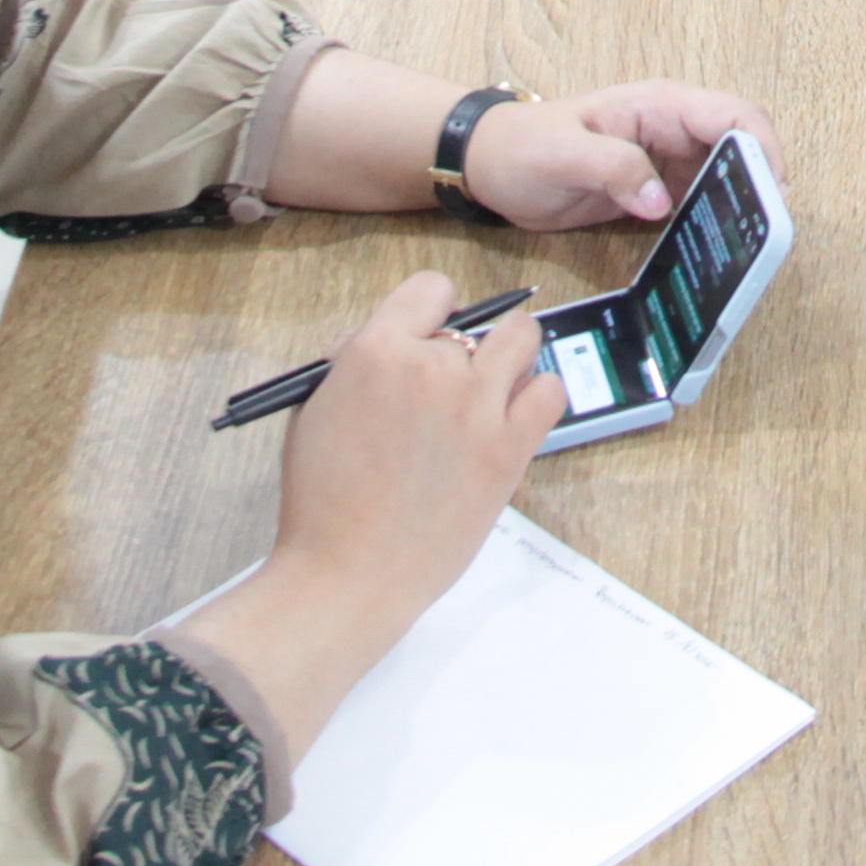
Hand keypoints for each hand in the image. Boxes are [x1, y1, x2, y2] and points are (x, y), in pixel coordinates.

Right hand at [184, 270, 557, 750]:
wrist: (347, 576)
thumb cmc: (322, 502)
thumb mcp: (315, 412)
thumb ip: (352, 365)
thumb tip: (377, 341)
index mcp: (376, 351)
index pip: (429, 290)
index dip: (429, 315)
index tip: (427, 339)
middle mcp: (432, 368)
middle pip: (476, 321)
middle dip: (465, 347)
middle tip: (451, 384)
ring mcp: (476, 407)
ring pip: (523, 339)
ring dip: (509, 357)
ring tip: (490, 393)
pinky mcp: (508, 449)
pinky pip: (549, 391)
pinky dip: (536, 397)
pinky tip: (512, 420)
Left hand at [455, 81, 771, 228]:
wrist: (490, 163)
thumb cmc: (522, 146)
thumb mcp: (562, 154)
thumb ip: (613, 169)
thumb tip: (660, 202)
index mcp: (658, 106)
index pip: (733, 115)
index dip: (764, 148)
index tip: (777, 191)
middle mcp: (672, 130)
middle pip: (740, 149)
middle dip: (763, 184)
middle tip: (771, 232)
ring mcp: (666, 161)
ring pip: (726, 178)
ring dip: (742, 207)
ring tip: (752, 248)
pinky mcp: (654, 191)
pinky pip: (699, 203)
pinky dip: (715, 222)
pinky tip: (719, 251)